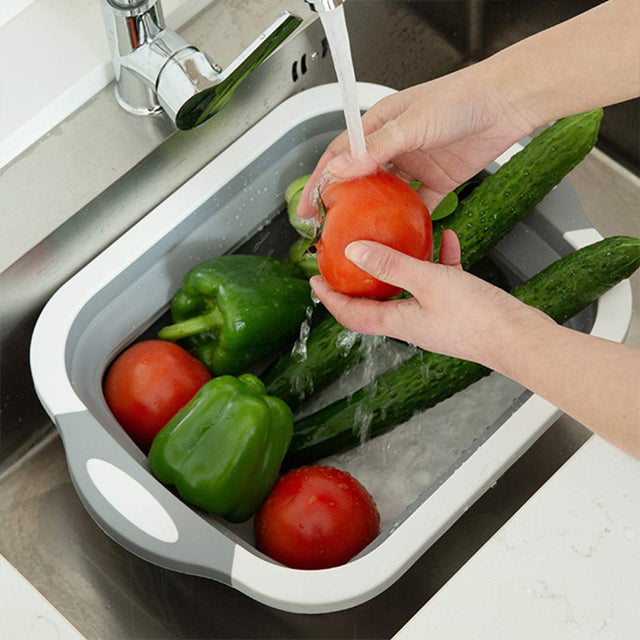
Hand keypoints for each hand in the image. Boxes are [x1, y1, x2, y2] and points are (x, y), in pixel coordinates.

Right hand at [298, 64, 533, 221]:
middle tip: (327, 228)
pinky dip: (409, 220)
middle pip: (360, 178)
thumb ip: (375, 148)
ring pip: (387, 195)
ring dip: (373, 214)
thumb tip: (339, 168)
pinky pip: (418, 205)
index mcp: (380, 124)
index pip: (341, 154)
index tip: (308, 205)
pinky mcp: (438, 181)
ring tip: (357, 236)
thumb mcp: (411, 123)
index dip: (321, 180)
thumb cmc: (461, 99)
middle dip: (342, 202)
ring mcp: (416, 164)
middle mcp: (395, 145)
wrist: (507, 104)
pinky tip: (399, 235)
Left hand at [310, 230, 552, 367]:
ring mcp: (434, 315)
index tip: (314, 280)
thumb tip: (354, 251)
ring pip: (408, 286)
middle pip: (375, 301)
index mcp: (398, 321)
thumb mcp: (429, 283)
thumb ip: (392, 265)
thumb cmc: (478, 318)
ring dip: (400, 264)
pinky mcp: (457, 307)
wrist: (520, 338)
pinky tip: (446, 237)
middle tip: (346, 258)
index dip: (329, 299)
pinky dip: (437, 260)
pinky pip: (439, 280)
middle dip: (359, 280)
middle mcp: (412, 321)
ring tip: (394, 240)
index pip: (351, 314)